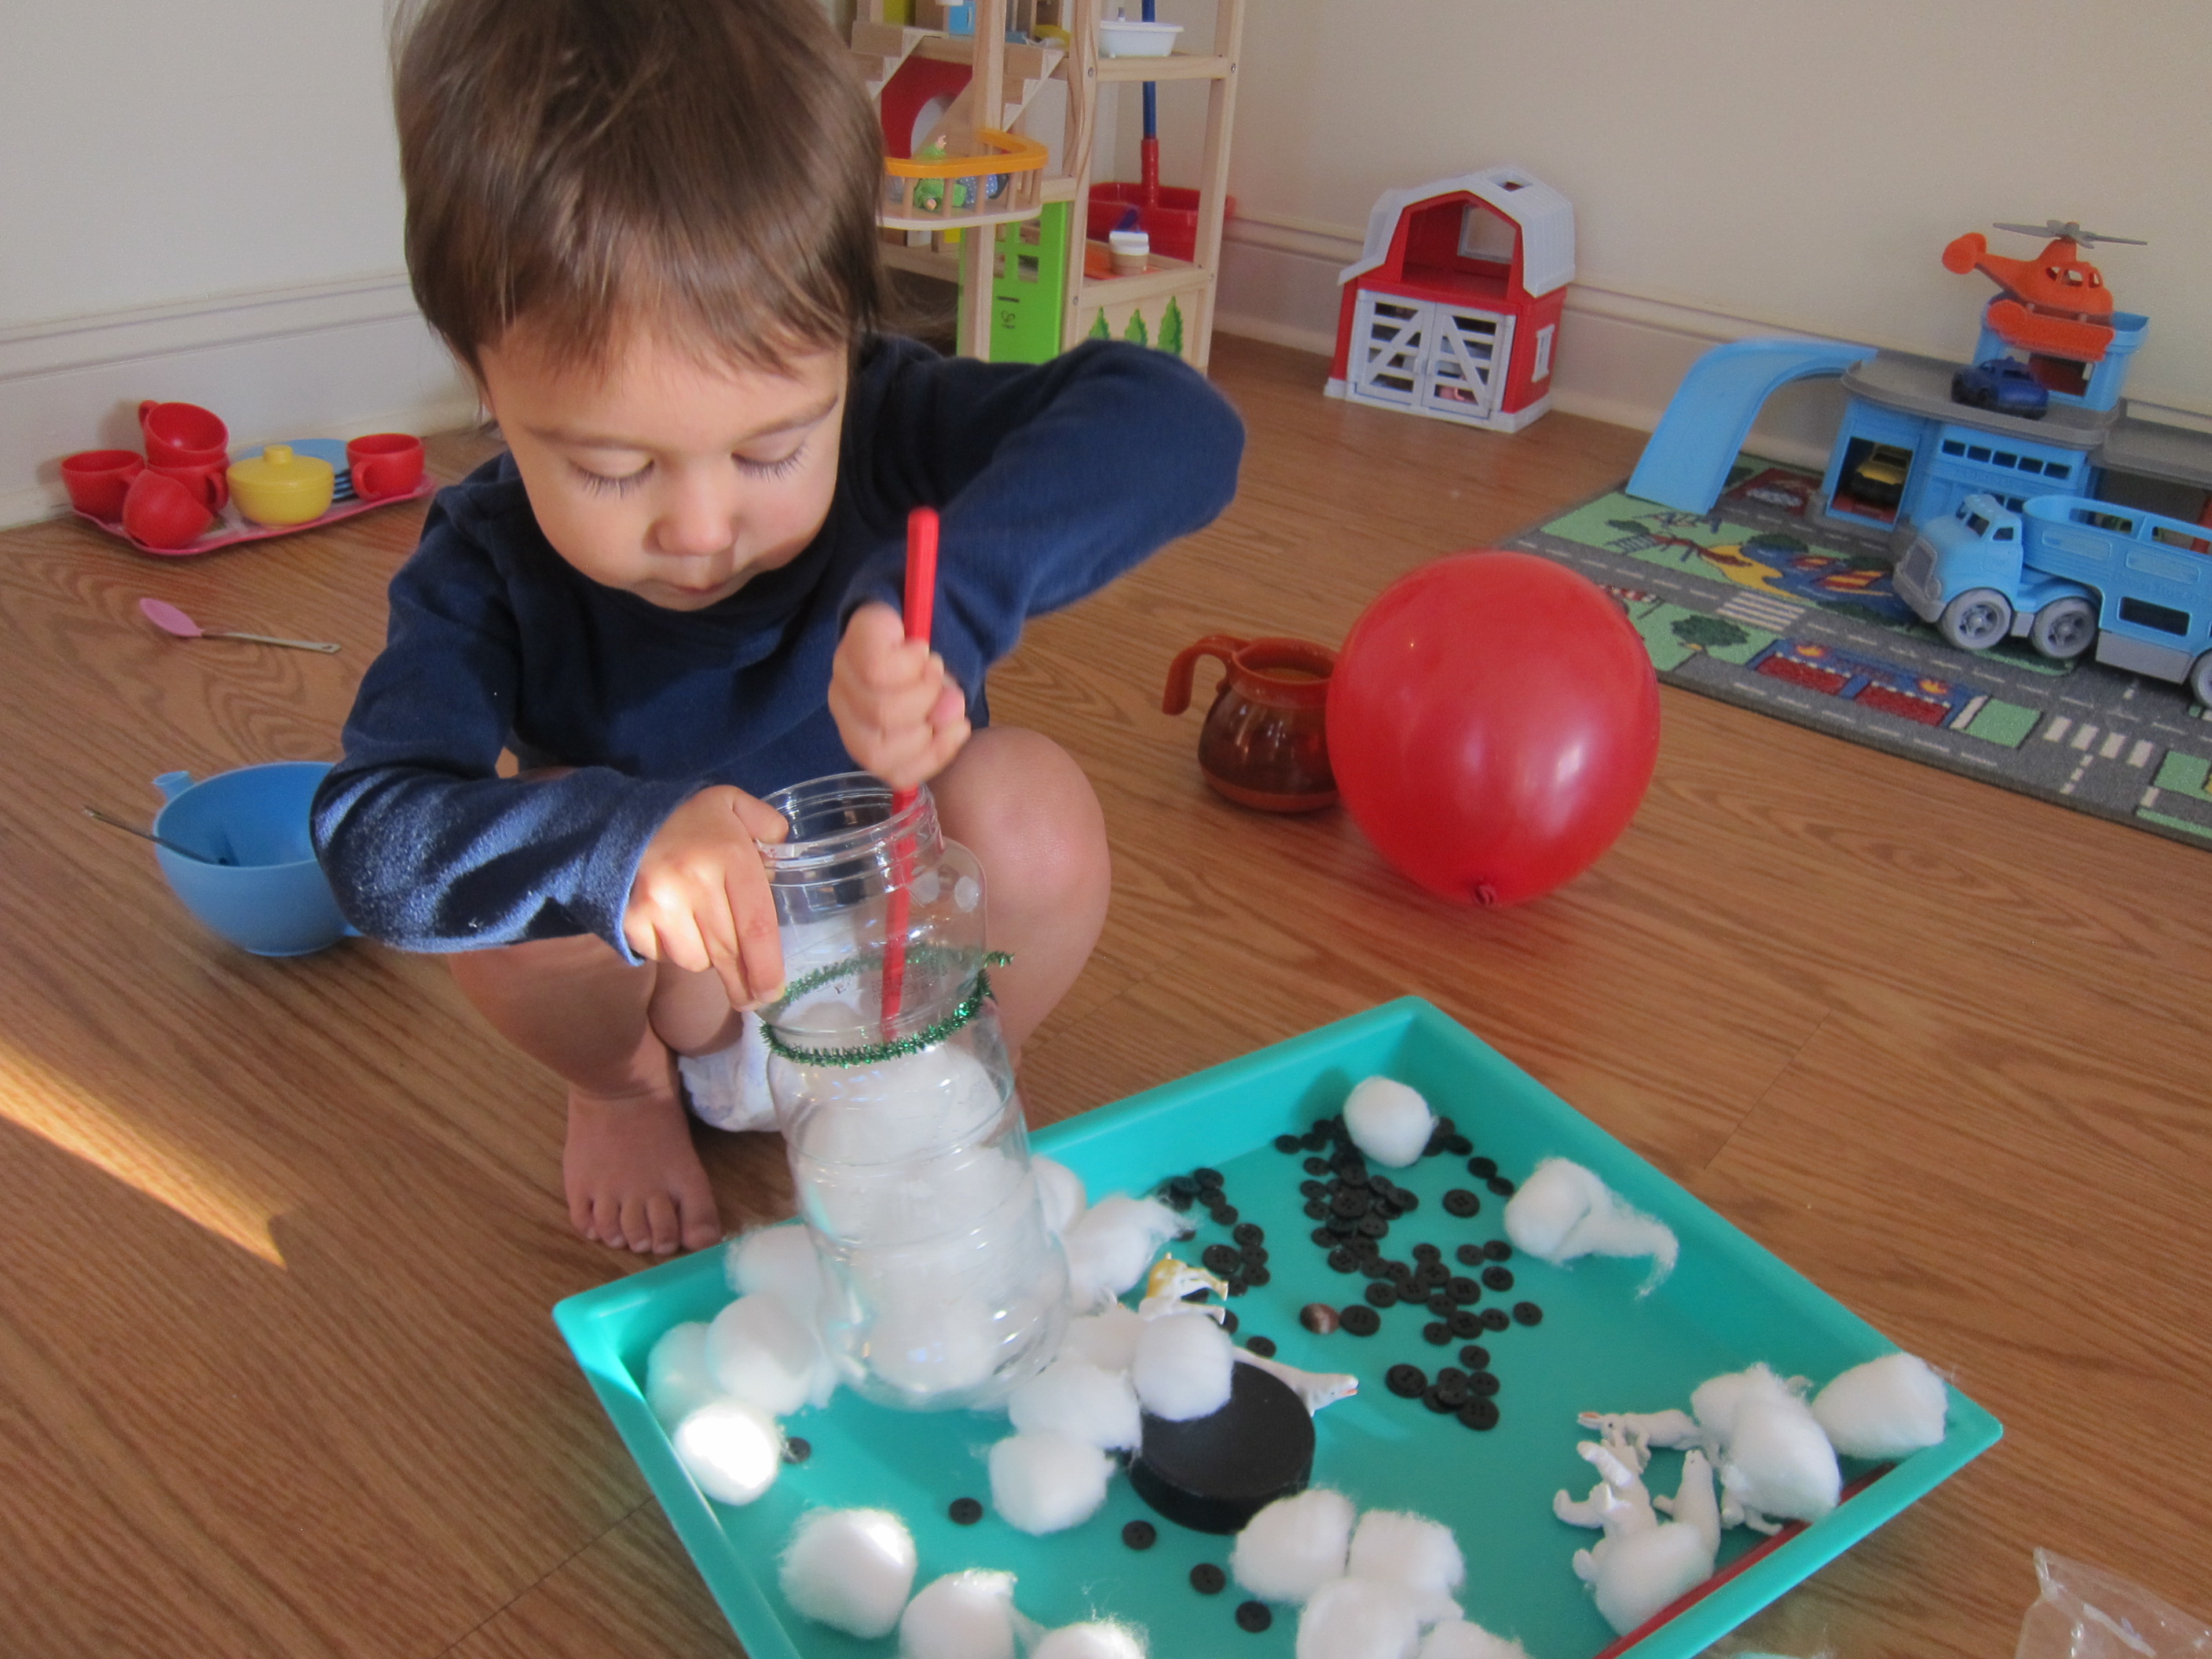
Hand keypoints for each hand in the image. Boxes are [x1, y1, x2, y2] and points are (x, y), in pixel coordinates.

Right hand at [623, 786, 790, 1010]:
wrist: (621, 819)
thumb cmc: (688, 819)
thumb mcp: (734, 805)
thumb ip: (768, 825)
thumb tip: (783, 858)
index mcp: (728, 855)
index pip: (756, 925)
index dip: (767, 967)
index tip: (773, 992)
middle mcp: (693, 883)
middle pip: (727, 952)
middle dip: (743, 981)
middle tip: (752, 997)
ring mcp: (658, 905)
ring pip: (696, 960)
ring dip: (707, 957)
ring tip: (704, 930)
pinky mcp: (631, 921)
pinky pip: (663, 957)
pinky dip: (673, 951)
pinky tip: (674, 927)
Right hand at [830, 601, 970, 789]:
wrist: (917, 657)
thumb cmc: (918, 641)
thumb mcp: (919, 617)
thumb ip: (918, 621)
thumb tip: (924, 656)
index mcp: (853, 650)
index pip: (875, 669)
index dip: (911, 666)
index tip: (926, 653)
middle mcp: (841, 691)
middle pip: (880, 712)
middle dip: (926, 700)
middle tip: (943, 683)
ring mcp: (852, 728)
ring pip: (878, 751)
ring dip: (928, 735)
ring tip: (951, 713)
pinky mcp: (874, 758)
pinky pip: (897, 774)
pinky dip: (934, 757)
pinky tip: (953, 734)